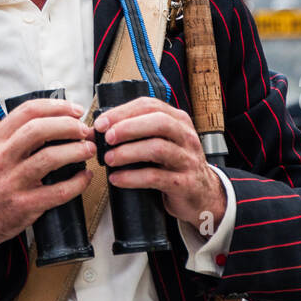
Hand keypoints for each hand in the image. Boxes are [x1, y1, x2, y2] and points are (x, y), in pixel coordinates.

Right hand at [0, 99, 95, 271]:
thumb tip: (51, 120)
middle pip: (39, 130)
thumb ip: (13, 136)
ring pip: (50, 158)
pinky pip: (58, 191)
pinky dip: (77, 182)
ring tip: (88, 150)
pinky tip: (84, 177)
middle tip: (84, 130)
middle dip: (68, 126)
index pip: (27, 111)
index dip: (57, 107)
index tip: (75, 110)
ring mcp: (11, 183)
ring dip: (76, 151)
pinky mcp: (23, 206)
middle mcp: (0, 158)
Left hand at [94, 97, 225, 234]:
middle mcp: (186, 136)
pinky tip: (117, 178)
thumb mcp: (162, 142)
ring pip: (157, 149)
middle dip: (128, 128)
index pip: (150, 106)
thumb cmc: (175, 165)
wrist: (203, 195)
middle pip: (158, 122)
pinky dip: (132, 178)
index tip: (101, 123)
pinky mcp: (184, 183)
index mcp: (178, 120)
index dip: (123, 112)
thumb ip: (137, 133)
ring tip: (109, 159)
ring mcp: (187, 160)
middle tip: (107, 138)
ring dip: (128, 152)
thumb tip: (98, 131)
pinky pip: (156, 177)